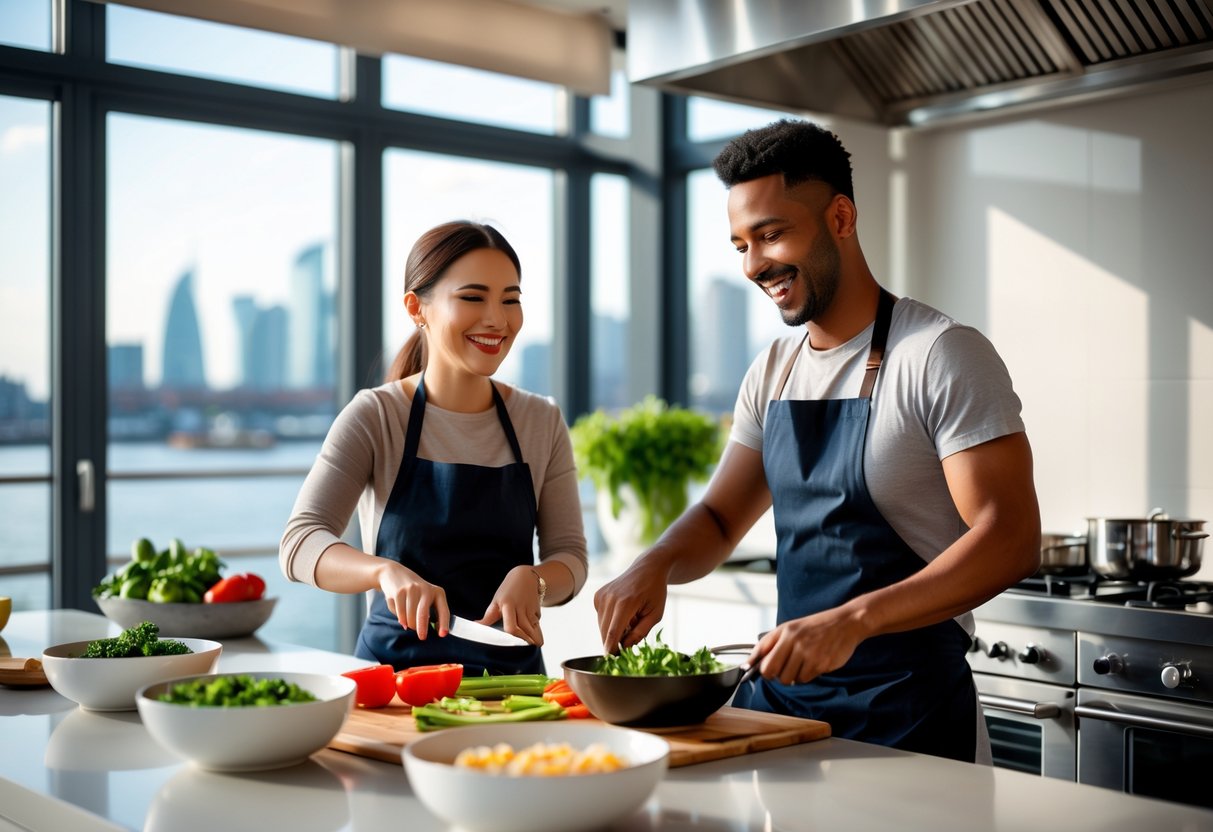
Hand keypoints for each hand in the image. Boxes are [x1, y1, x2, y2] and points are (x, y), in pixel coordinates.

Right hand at [376, 561, 448, 639]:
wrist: (393, 573)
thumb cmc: (413, 590)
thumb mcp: (426, 596)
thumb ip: (428, 611)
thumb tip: (427, 629)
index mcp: (437, 592)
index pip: (443, 610)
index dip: (444, 623)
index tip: (443, 634)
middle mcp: (426, 590)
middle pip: (423, 614)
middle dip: (422, 628)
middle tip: (422, 637)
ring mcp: (411, 590)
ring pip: (410, 616)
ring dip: (409, 623)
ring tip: (408, 621)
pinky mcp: (399, 592)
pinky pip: (400, 613)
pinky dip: (400, 618)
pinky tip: (401, 615)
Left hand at [480, 565, 543, 645]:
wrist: (526, 577)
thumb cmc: (508, 590)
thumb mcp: (496, 601)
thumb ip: (488, 617)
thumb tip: (475, 627)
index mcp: (508, 606)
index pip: (511, 626)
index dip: (513, 636)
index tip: (513, 645)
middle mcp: (520, 608)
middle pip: (525, 629)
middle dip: (527, 641)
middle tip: (527, 650)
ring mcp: (530, 610)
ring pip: (534, 628)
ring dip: (535, 638)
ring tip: (535, 647)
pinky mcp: (537, 612)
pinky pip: (536, 624)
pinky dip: (536, 632)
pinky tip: (536, 639)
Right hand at [594, 561, 667, 651]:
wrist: (648, 568)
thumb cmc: (655, 592)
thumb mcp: (655, 615)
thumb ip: (640, 633)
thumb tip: (625, 648)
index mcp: (626, 602)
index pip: (613, 632)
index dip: (611, 649)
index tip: (612, 662)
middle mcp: (610, 598)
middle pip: (605, 631)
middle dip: (614, 642)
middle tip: (628, 645)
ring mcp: (602, 595)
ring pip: (602, 625)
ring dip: (613, 631)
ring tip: (631, 621)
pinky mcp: (598, 595)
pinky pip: (601, 617)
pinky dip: (610, 621)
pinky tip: (623, 614)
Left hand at [747, 606, 865, 684]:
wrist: (846, 622)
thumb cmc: (817, 626)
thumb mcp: (791, 627)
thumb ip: (771, 643)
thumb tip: (750, 662)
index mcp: (785, 631)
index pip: (762, 655)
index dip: (757, 667)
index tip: (754, 671)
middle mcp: (795, 641)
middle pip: (771, 671)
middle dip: (774, 675)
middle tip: (781, 670)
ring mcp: (808, 653)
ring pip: (788, 678)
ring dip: (792, 675)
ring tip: (801, 663)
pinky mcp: (821, 664)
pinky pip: (804, 679)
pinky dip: (806, 675)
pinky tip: (812, 664)